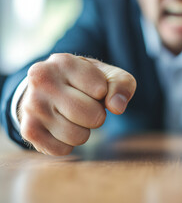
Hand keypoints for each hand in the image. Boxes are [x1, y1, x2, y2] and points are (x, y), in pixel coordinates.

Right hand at [19, 53, 136, 155]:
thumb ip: (121, 85)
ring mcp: (31, 106)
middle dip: (97, 115)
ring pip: (78, 137)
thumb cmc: (85, 81)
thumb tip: (117, 107)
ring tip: (73, 116)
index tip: (93, 88)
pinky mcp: (28, 130)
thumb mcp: (108, 75)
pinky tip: (61, 126)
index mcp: (63, 62)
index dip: (103, 94)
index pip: (101, 90)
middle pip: (92, 116)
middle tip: (86, 106)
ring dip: (84, 131)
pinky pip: (63, 150)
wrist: (47, 88)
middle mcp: (41, 81)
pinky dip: (68, 144)